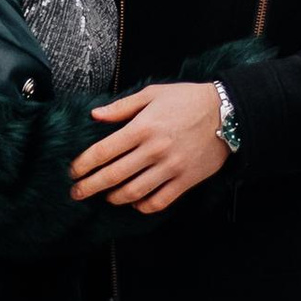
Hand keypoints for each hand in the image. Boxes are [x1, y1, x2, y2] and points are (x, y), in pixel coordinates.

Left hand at [70, 81, 228, 214]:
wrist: (227, 113)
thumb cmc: (187, 99)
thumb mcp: (152, 94)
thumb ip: (122, 107)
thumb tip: (95, 115)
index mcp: (142, 127)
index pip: (103, 151)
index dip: (83, 164)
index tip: (73, 172)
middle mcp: (153, 150)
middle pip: (113, 176)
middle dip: (90, 187)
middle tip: (76, 193)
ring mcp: (170, 168)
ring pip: (133, 192)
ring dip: (114, 197)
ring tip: (106, 196)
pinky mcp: (185, 180)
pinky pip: (159, 201)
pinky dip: (143, 206)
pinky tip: (135, 202)